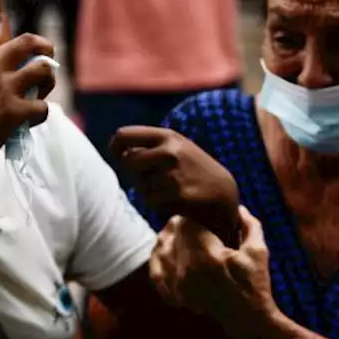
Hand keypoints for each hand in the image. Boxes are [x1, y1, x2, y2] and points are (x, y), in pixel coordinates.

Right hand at [0, 33, 56, 174]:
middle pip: (38, 53)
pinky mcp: (14, 113)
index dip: (40, 45)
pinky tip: (28, 123)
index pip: (22, 41)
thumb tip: (19, 71)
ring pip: (44, 74)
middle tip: (46, 80)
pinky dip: (40, 116)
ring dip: (47, 86)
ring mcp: (5, 91)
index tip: (46, 54)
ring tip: (37, 100)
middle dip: (49, 64)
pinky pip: (43, 107)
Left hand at [111, 126, 240, 247]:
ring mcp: (173, 173)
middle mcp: (169, 152)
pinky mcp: (177, 194)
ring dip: (148, 190)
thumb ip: (149, 146)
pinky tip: (173, 199)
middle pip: (128, 161)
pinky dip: (156, 203)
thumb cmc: (191, 169)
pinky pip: (149, 200)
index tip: (117, 155)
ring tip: (168, 188)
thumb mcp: (176, 148)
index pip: (124, 135)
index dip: (115, 147)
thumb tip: (118, 151)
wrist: (223, 192)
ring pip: (139, 184)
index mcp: (167, 136)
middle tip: (149, 176)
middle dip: (134, 172)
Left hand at [150, 206, 277, 338]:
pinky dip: (158, 260)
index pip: (187, 223)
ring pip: (160, 250)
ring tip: (176, 232)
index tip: (199, 211)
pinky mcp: (175, 296)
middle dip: (179, 225)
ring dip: (167, 238)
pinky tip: (164, 253)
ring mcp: (178, 284)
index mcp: (207, 255)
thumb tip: (238, 206)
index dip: (192, 214)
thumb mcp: (258, 251)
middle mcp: (188, 269)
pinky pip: (156, 273)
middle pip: (172, 235)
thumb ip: (248, 224)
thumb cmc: (256, 283)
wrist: (247, 319)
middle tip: (187, 219)